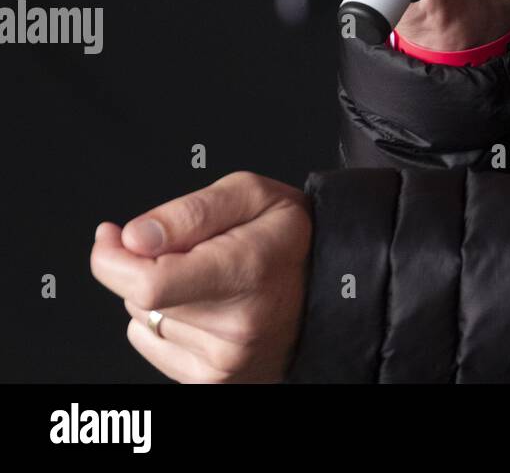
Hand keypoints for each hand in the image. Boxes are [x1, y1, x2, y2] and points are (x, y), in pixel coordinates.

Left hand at [89, 171, 311, 383]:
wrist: (331, 286)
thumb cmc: (290, 236)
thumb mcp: (252, 194)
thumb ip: (190, 211)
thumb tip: (133, 238)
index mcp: (245, 270)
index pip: (148, 283)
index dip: (113, 259)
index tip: (111, 236)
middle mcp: (236, 324)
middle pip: (140, 298)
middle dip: (144, 264)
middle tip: (190, 246)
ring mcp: (224, 361)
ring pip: (143, 319)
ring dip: (160, 293)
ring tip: (210, 278)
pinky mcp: (213, 380)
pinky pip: (151, 343)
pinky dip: (165, 320)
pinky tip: (205, 306)